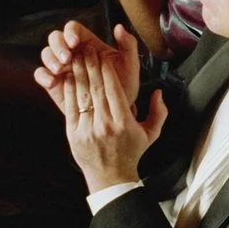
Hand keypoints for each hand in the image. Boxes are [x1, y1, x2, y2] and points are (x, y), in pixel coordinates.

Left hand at [37, 22, 163, 192]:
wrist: (110, 179)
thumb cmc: (131, 153)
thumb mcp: (151, 134)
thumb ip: (159, 111)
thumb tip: (159, 91)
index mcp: (123, 122)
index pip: (113, 89)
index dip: (107, 70)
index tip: (105, 55)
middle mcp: (105, 124)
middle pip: (96, 88)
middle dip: (91, 65)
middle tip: (88, 48)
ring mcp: (87, 129)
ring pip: (82, 95)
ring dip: (79, 73)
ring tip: (76, 57)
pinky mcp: (73, 134)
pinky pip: (70, 107)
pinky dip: (69, 90)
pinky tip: (68, 77)